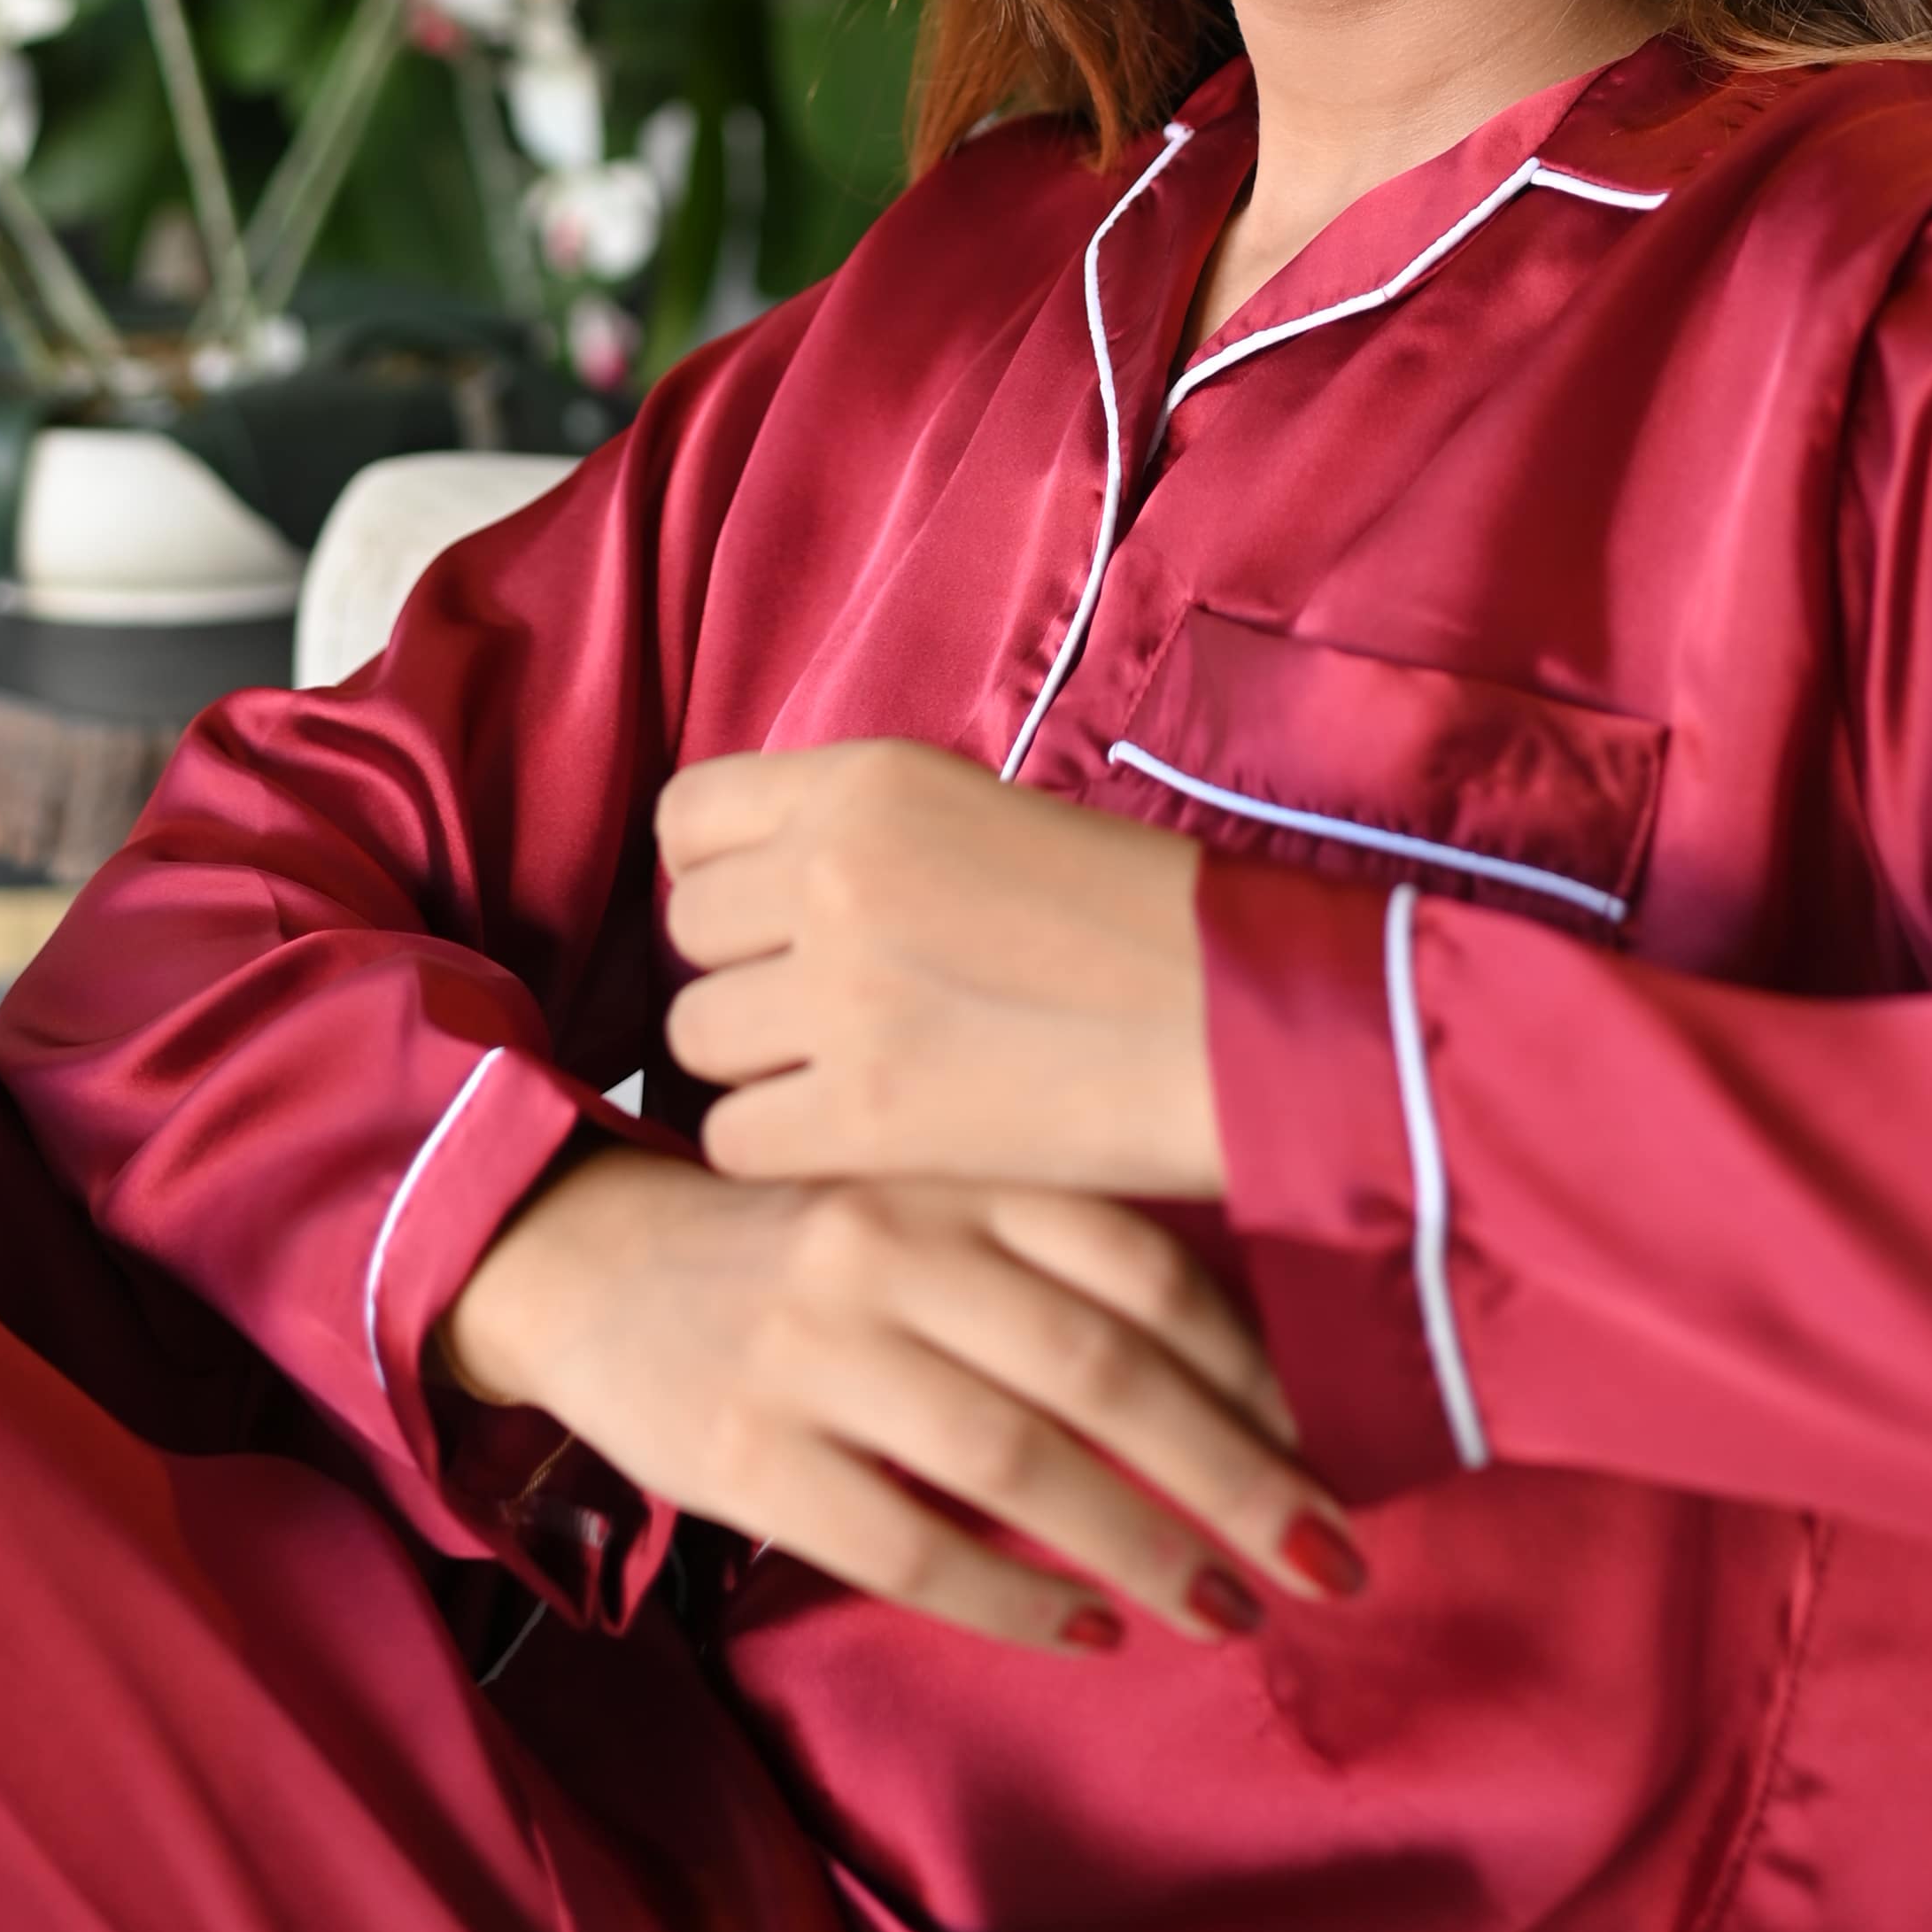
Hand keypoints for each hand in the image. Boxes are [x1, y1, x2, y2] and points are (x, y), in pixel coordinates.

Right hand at [437, 1143, 1360, 1654]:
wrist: (577, 1251)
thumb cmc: (788, 1234)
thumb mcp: (911, 1189)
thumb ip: (1036, 1247)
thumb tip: (1228, 1368)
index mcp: (945, 1169)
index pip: (1135, 1260)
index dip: (1249, 1361)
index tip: (1334, 1443)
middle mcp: (888, 1244)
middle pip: (1100, 1367)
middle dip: (1233, 1472)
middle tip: (1326, 1554)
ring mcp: (812, 1348)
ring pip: (1016, 1460)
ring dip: (1141, 1546)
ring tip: (1225, 1609)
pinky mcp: (742, 1451)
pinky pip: (907, 1543)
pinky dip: (1011, 1597)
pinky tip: (1086, 1631)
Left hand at [659, 737, 1218, 1198]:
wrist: (1243, 1020)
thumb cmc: (1139, 921)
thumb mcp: (985, 815)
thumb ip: (866, 839)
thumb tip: (764, 893)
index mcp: (866, 782)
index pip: (688, 820)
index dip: (720, 877)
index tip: (769, 920)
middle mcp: (831, 870)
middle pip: (688, 935)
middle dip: (743, 978)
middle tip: (826, 1013)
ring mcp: (839, 993)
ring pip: (696, 1041)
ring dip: (757, 1068)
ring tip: (850, 1076)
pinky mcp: (863, 1115)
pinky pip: (735, 1138)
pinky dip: (783, 1149)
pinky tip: (861, 1140)